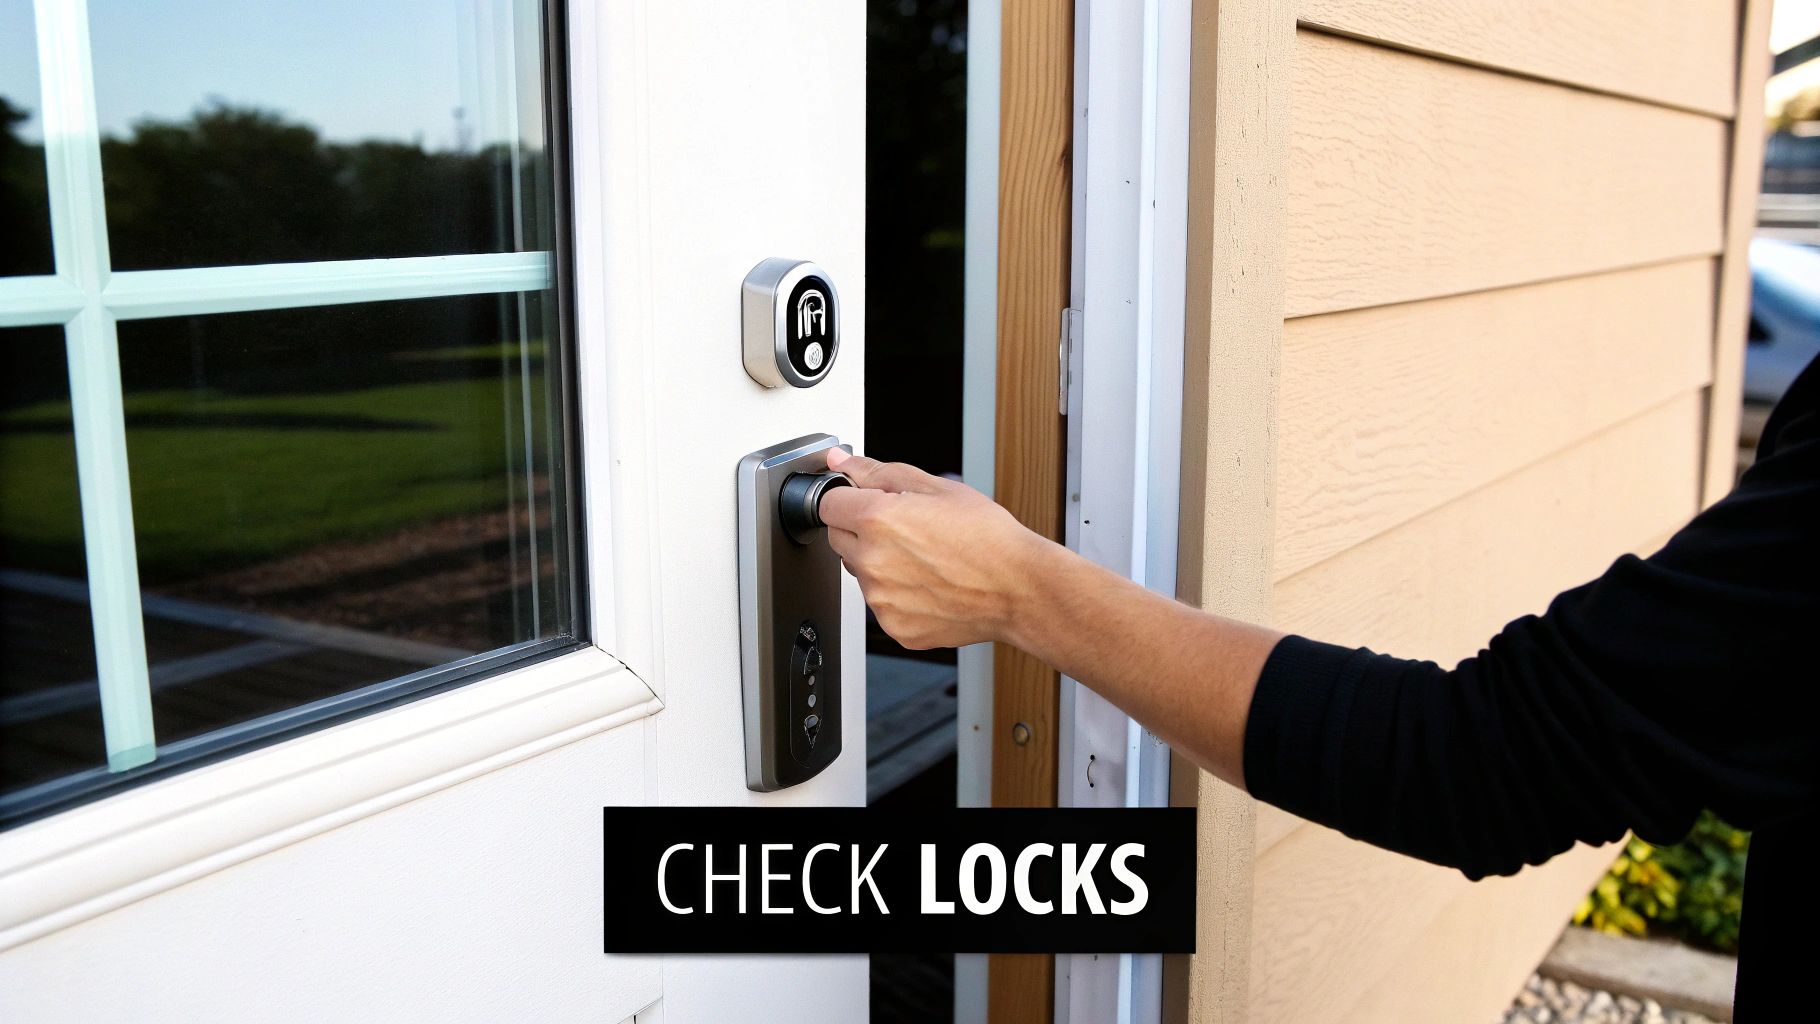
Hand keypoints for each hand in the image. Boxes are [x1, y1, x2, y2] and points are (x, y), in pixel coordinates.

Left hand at [818, 449, 1055, 648]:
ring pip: (860, 573)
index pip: (828, 504)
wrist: (1018, 588)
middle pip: (838, 538)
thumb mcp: (935, 487)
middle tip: (906, 530)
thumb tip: (840, 462)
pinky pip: (881, 604)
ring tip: (925, 559)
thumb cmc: (986, 537)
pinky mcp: (894, 626)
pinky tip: (929, 584)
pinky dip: (898, 595)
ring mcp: (881, 599)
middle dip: (862, 529)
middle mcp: (871, 561)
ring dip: (879, 563)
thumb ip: (878, 472)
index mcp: (877, 520)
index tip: (866, 503)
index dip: (848, 499)